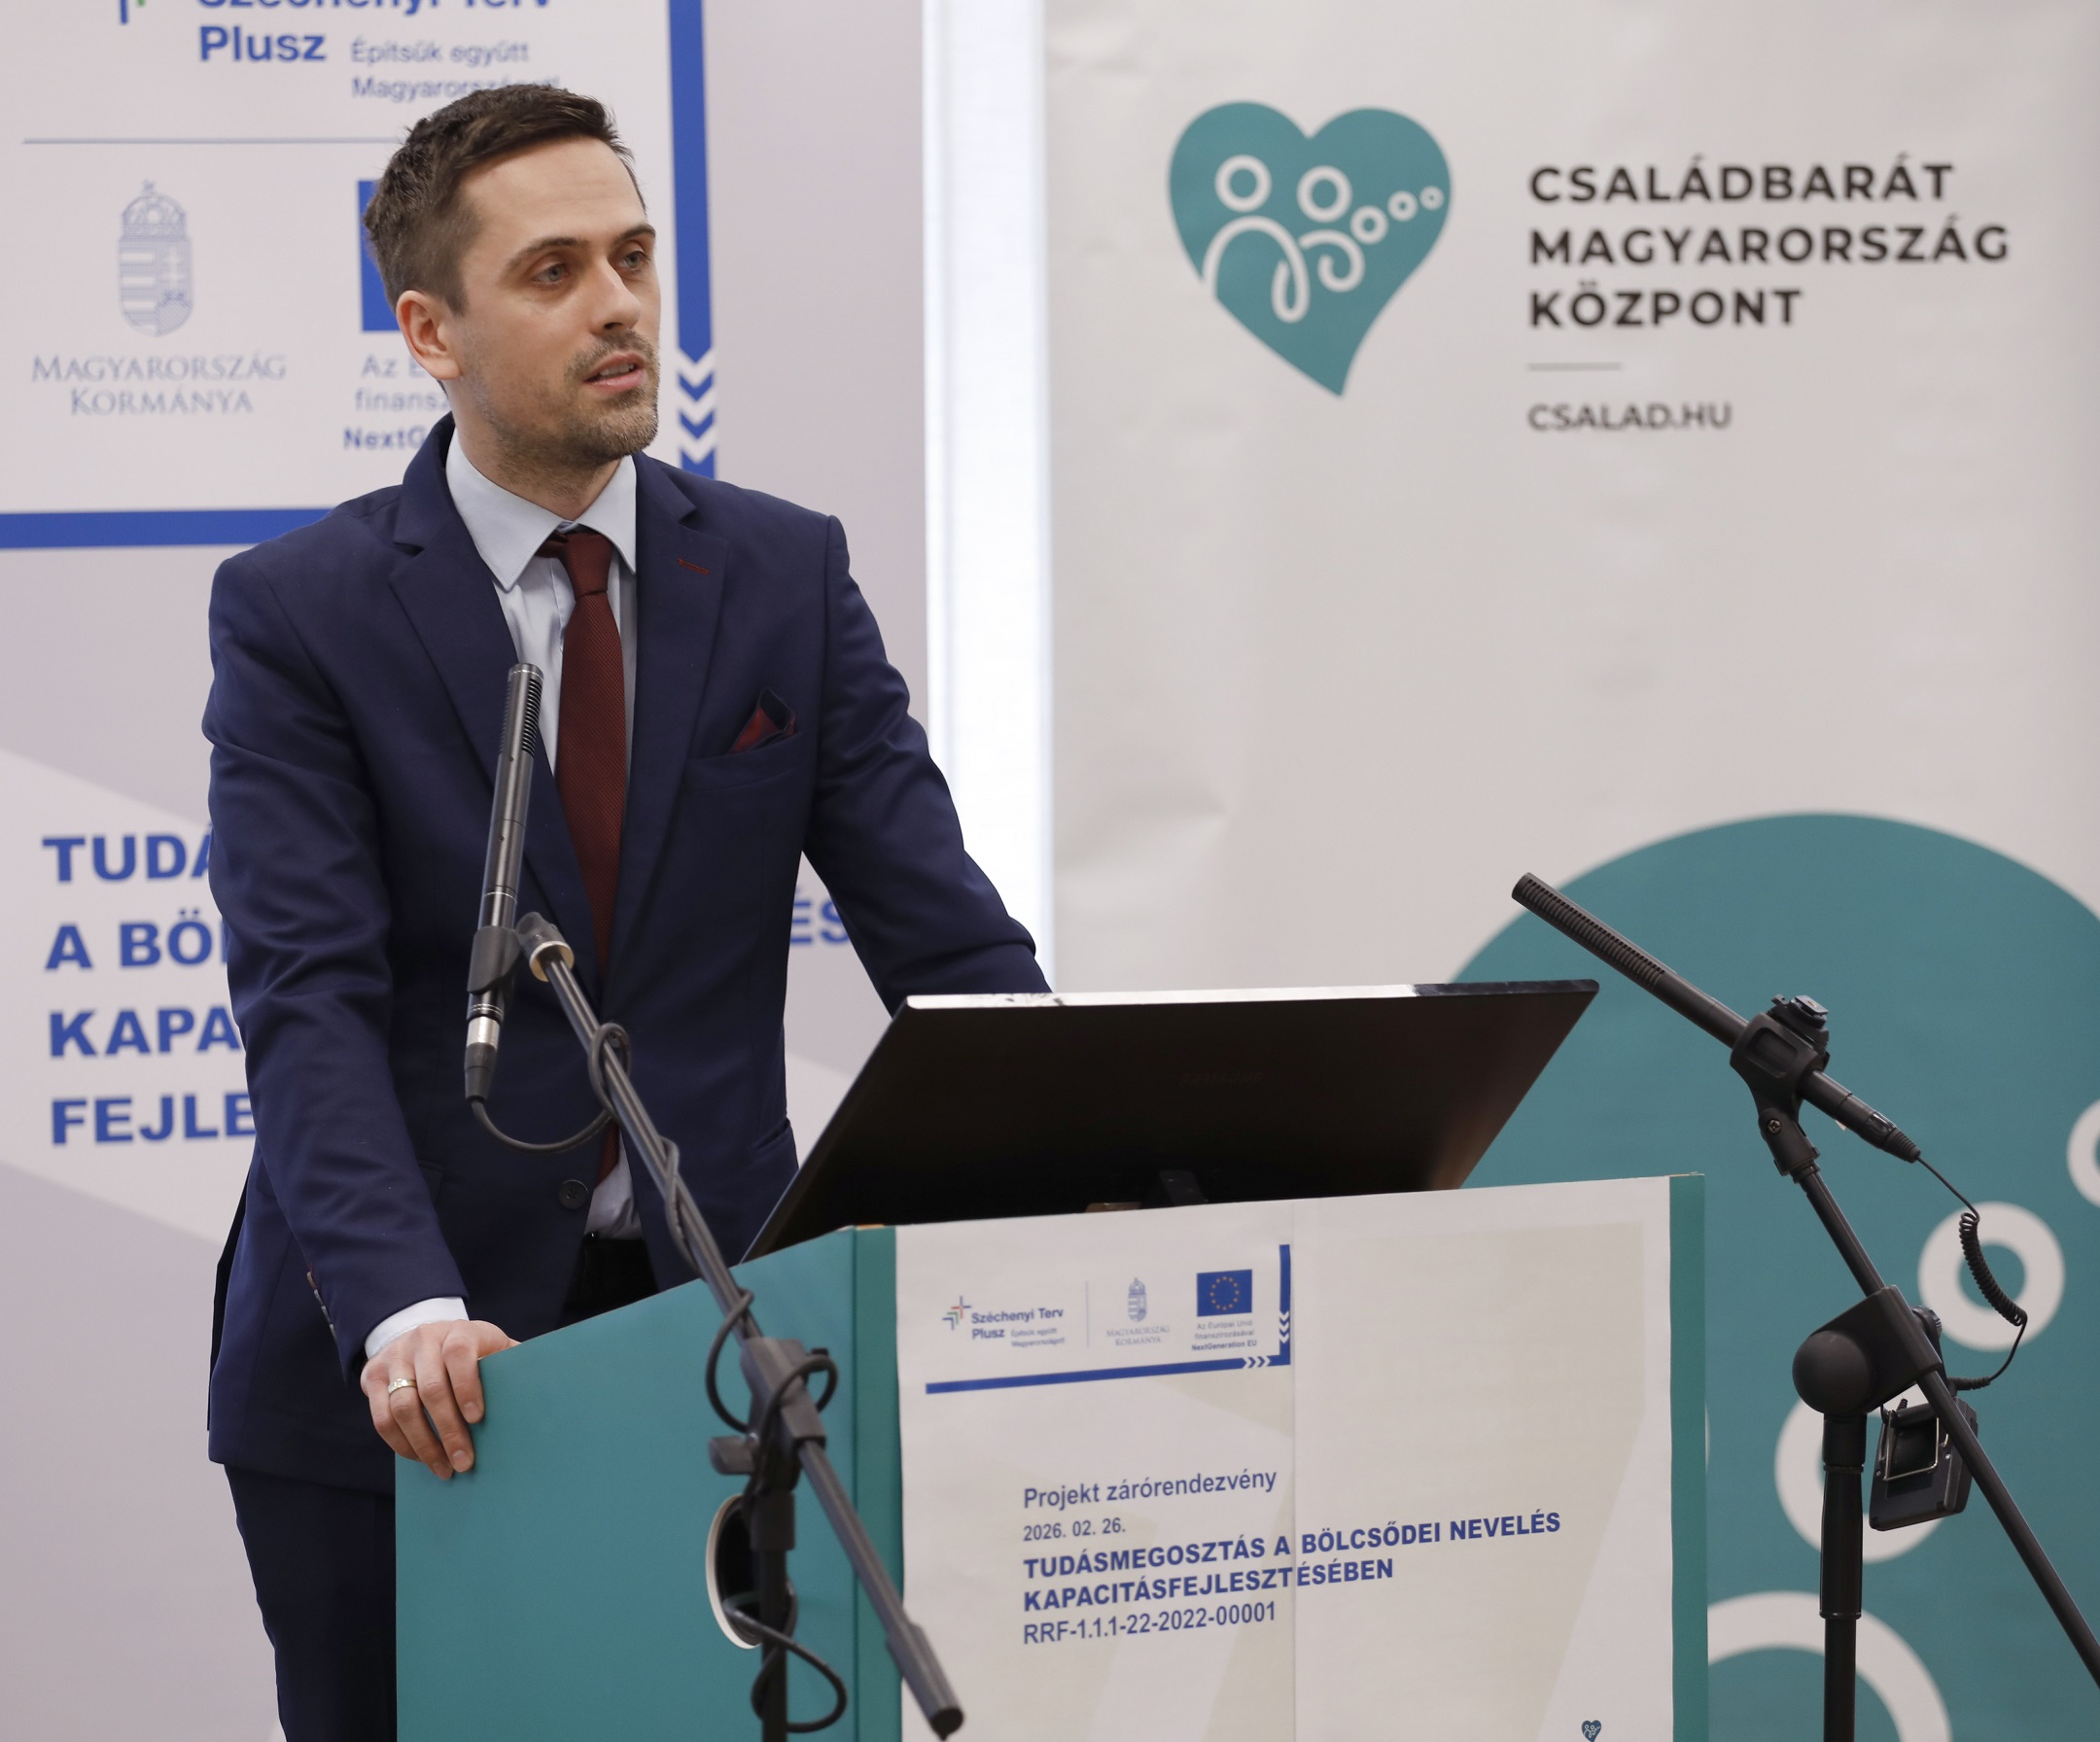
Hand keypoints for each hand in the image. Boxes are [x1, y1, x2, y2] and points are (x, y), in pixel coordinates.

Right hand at [358, 1319, 517, 1478]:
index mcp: (458, 1329)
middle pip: (430, 1388)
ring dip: (424, 1445)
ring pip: (402, 1408)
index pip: (459, 1352)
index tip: (478, 1418)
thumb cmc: (475, 1352)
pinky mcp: (372, 1375)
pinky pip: (382, 1418)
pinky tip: (421, 1457)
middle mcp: (423, 1339)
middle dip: (448, 1431)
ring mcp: (394, 1356)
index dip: (467, 1386)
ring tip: (444, 1468)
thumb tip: (546, 1392)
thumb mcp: (496, 1349)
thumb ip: (515, 1365)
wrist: (428, 1336)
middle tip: (464, 1462)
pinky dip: (401, 1443)